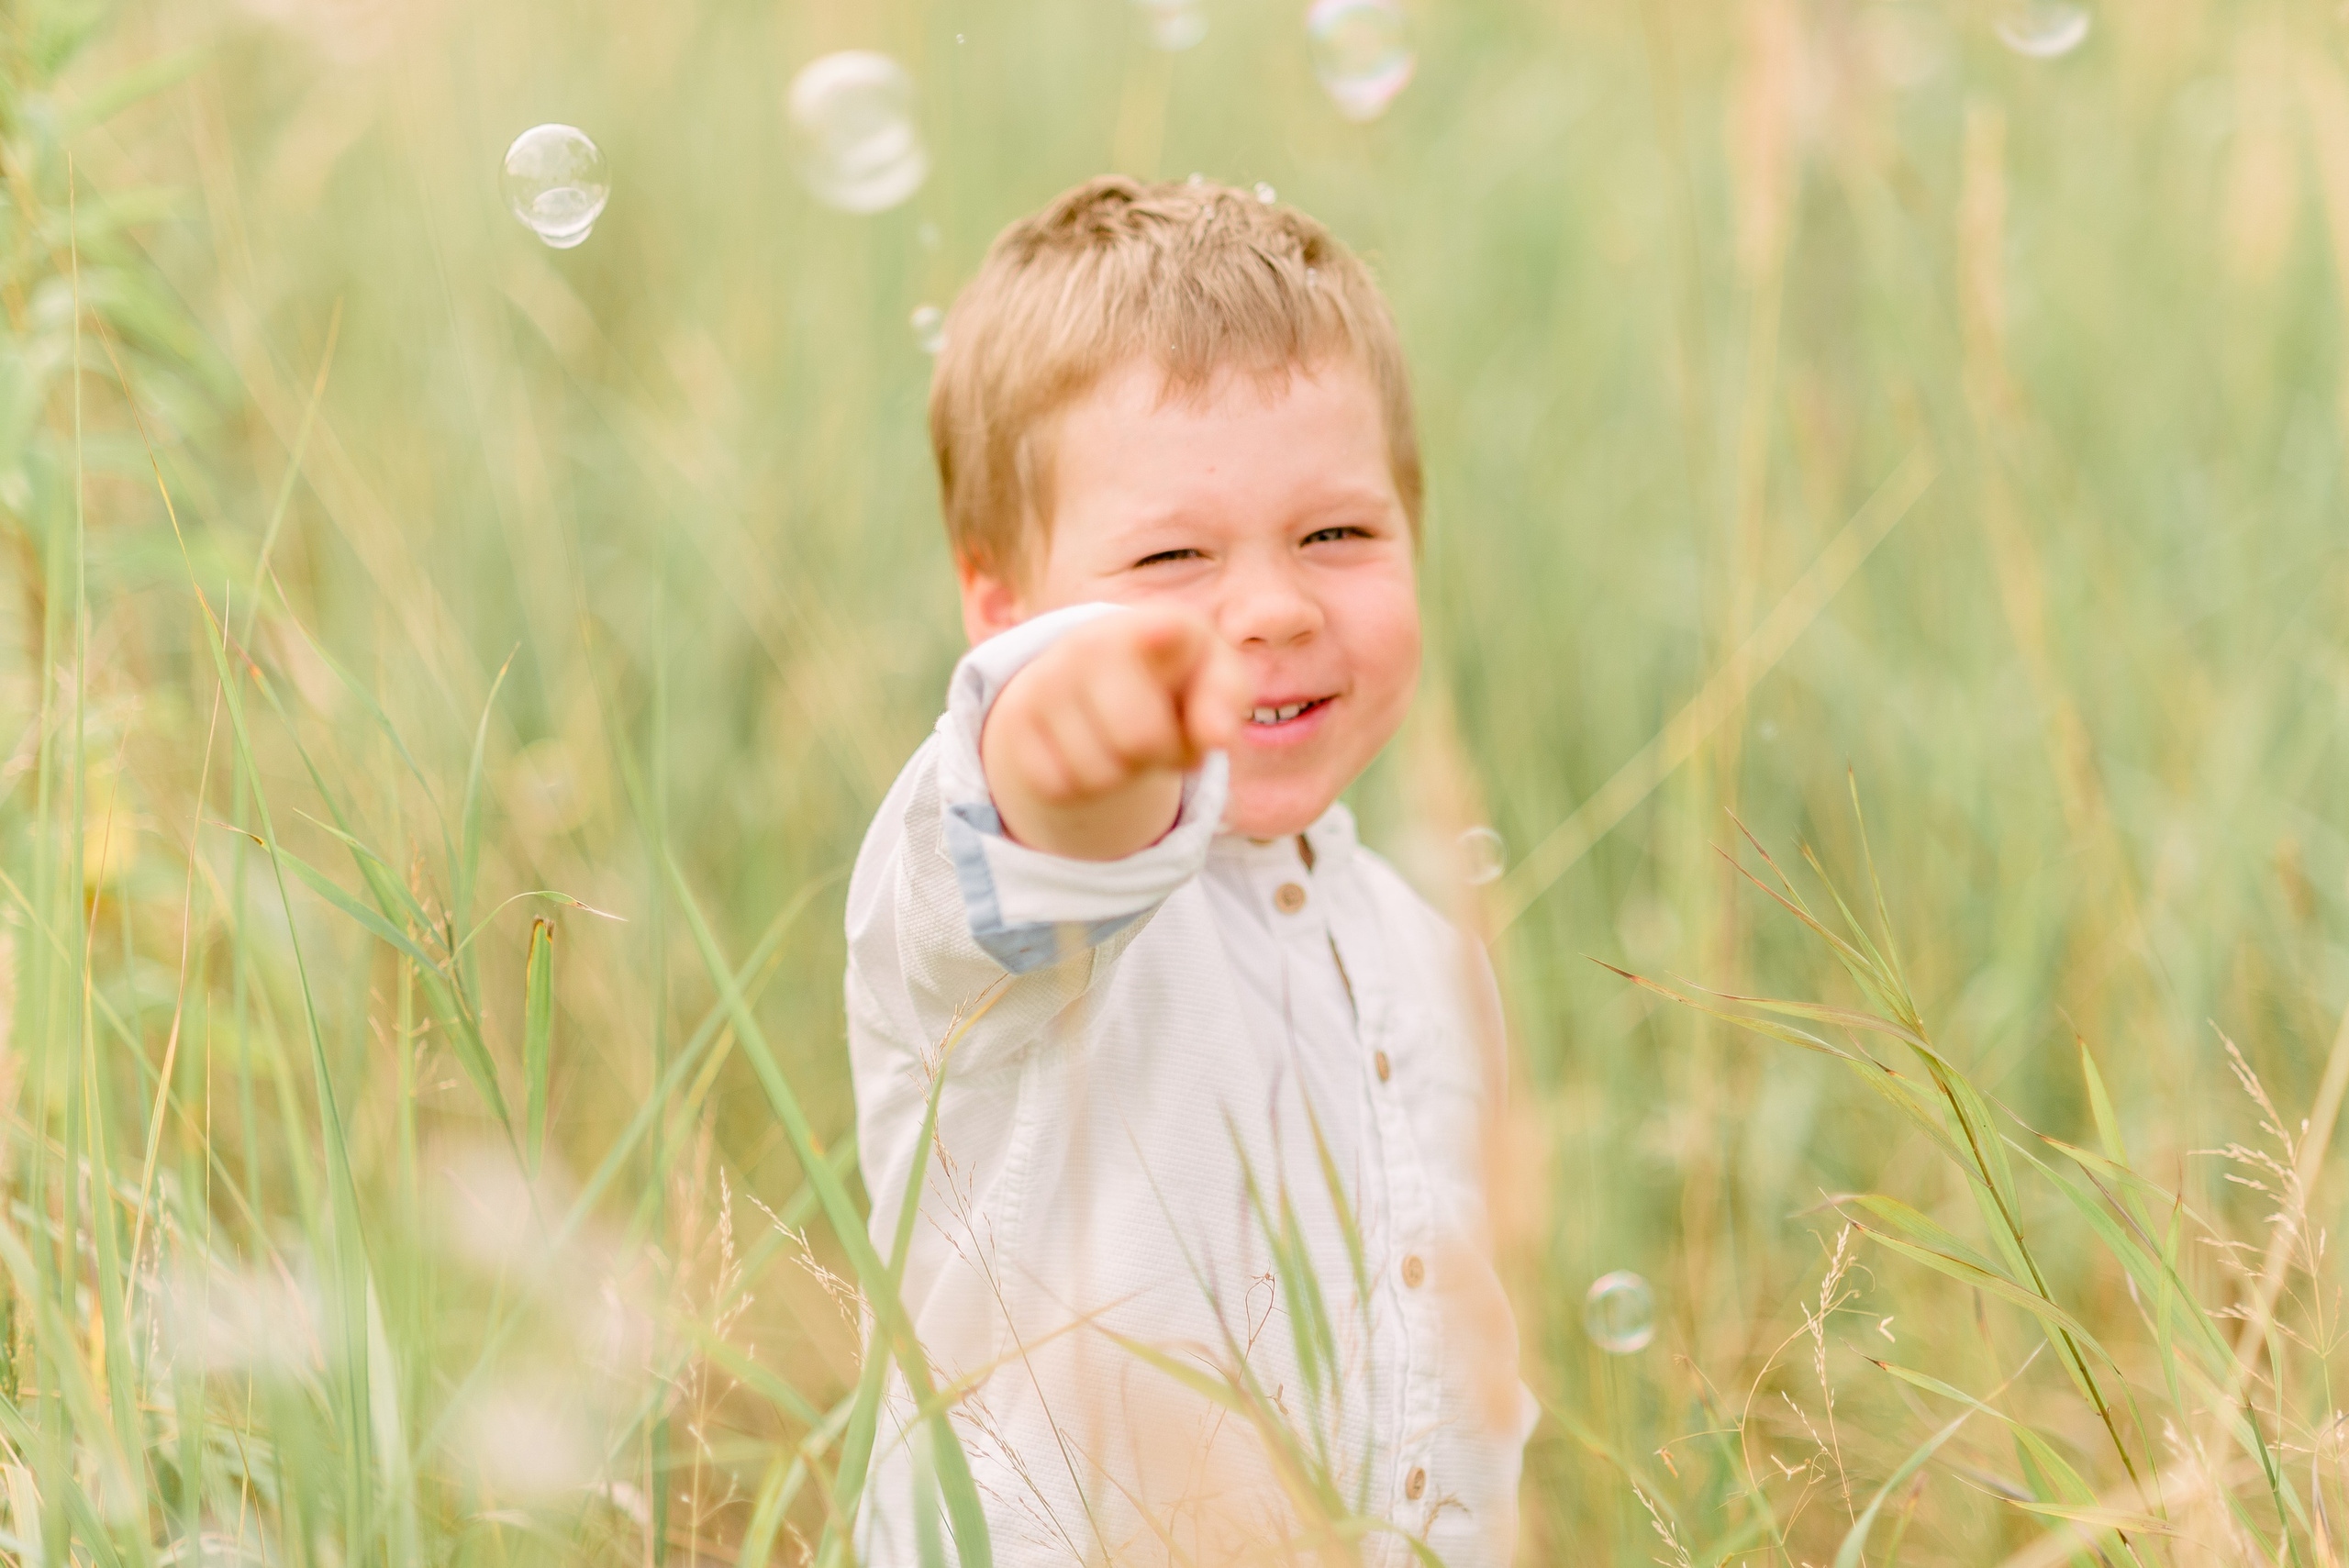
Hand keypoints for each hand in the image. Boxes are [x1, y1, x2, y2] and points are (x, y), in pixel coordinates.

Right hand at [980, 607, 1247, 860]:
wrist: (1100, 666)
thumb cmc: (1176, 675)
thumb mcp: (1214, 677)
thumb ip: (1226, 701)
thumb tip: (1217, 739)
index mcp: (1152, 625)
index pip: (1159, 631)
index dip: (1158, 636)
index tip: (1160, 632)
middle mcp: (1090, 643)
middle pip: (1138, 739)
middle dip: (1160, 754)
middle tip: (1160, 735)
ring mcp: (1045, 678)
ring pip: (1096, 775)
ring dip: (1121, 776)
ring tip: (1125, 742)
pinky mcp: (1015, 718)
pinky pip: (1058, 787)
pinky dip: (1083, 788)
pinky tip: (1090, 752)